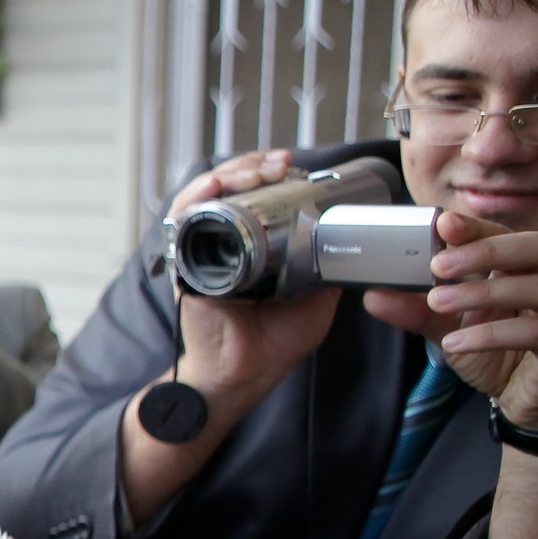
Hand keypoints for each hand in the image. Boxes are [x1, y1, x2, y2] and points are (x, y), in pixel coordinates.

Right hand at [116, 150, 346, 523]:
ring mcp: (202, 250)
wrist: (243, 373)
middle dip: (253, 166)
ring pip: (206, 194)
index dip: (271, 174)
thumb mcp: (318, 298)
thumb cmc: (274, 342)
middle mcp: (224, 242)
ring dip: (229, 173)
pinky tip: (218, 185)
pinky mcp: (185, 263)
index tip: (292, 167)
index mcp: (255, 247)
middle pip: (231, 186)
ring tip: (256, 171)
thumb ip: (329, 269)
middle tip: (278, 164)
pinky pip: (183, 219)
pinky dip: (197, 196)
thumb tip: (355, 240)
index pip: (257, 195)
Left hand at [366, 211, 537, 424]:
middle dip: (485, 251)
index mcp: (517, 268)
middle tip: (440, 264)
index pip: (503, 235)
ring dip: (482, 293)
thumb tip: (373, 295)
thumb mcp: (448, 327)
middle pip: (531, 248)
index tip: (444, 224)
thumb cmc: (491, 351)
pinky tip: (455, 342)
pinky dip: (490, 334)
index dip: (477, 229)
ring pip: (533, 287)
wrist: (516, 396)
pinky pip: (532, 331)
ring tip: (437, 302)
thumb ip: (415, 309)